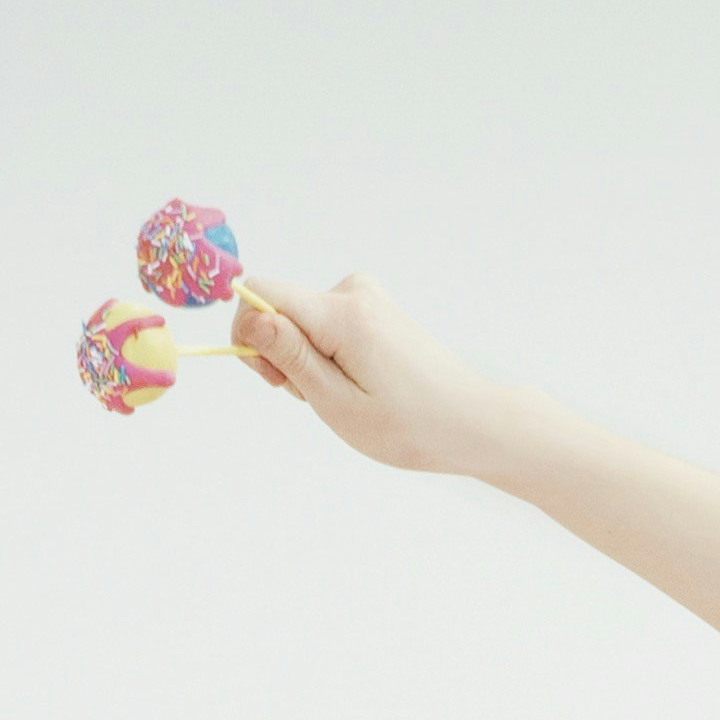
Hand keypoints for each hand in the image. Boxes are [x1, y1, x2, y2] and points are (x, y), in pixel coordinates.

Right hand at [228, 273, 506, 480]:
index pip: (260, 293)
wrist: (471, 422)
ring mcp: (366, 298)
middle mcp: (353, 292)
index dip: (248, 334)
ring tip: (349, 397)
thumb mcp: (338, 403)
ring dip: (308, 363)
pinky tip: (359, 385)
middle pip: (280, 310)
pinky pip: (325, 326)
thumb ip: (290, 355)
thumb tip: (249, 316)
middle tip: (321, 399)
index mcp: (342, 313)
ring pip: (301, 322)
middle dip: (282, 356)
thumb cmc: (409, 426)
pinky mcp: (374, 309)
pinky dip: (329, 358)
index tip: (273, 377)